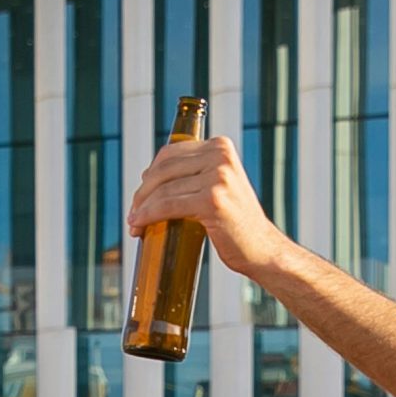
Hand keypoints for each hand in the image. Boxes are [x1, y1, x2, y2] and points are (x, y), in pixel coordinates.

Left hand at [125, 136, 291, 277]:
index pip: (171, 153)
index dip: (150, 174)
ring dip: (141, 207)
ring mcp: (218, 177)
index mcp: (221, 146)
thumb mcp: (219, 186)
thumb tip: (151, 177)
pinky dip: (148, 216)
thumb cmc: (236, 224)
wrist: (262, 250)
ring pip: (163, 189)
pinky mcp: (212, 200)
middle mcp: (221, 156)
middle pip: (164, 169)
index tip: (141, 195)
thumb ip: (195, 174)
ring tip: (134, 223)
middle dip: (142, 193)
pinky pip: (168, 205)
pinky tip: (138, 225)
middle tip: (133, 213)